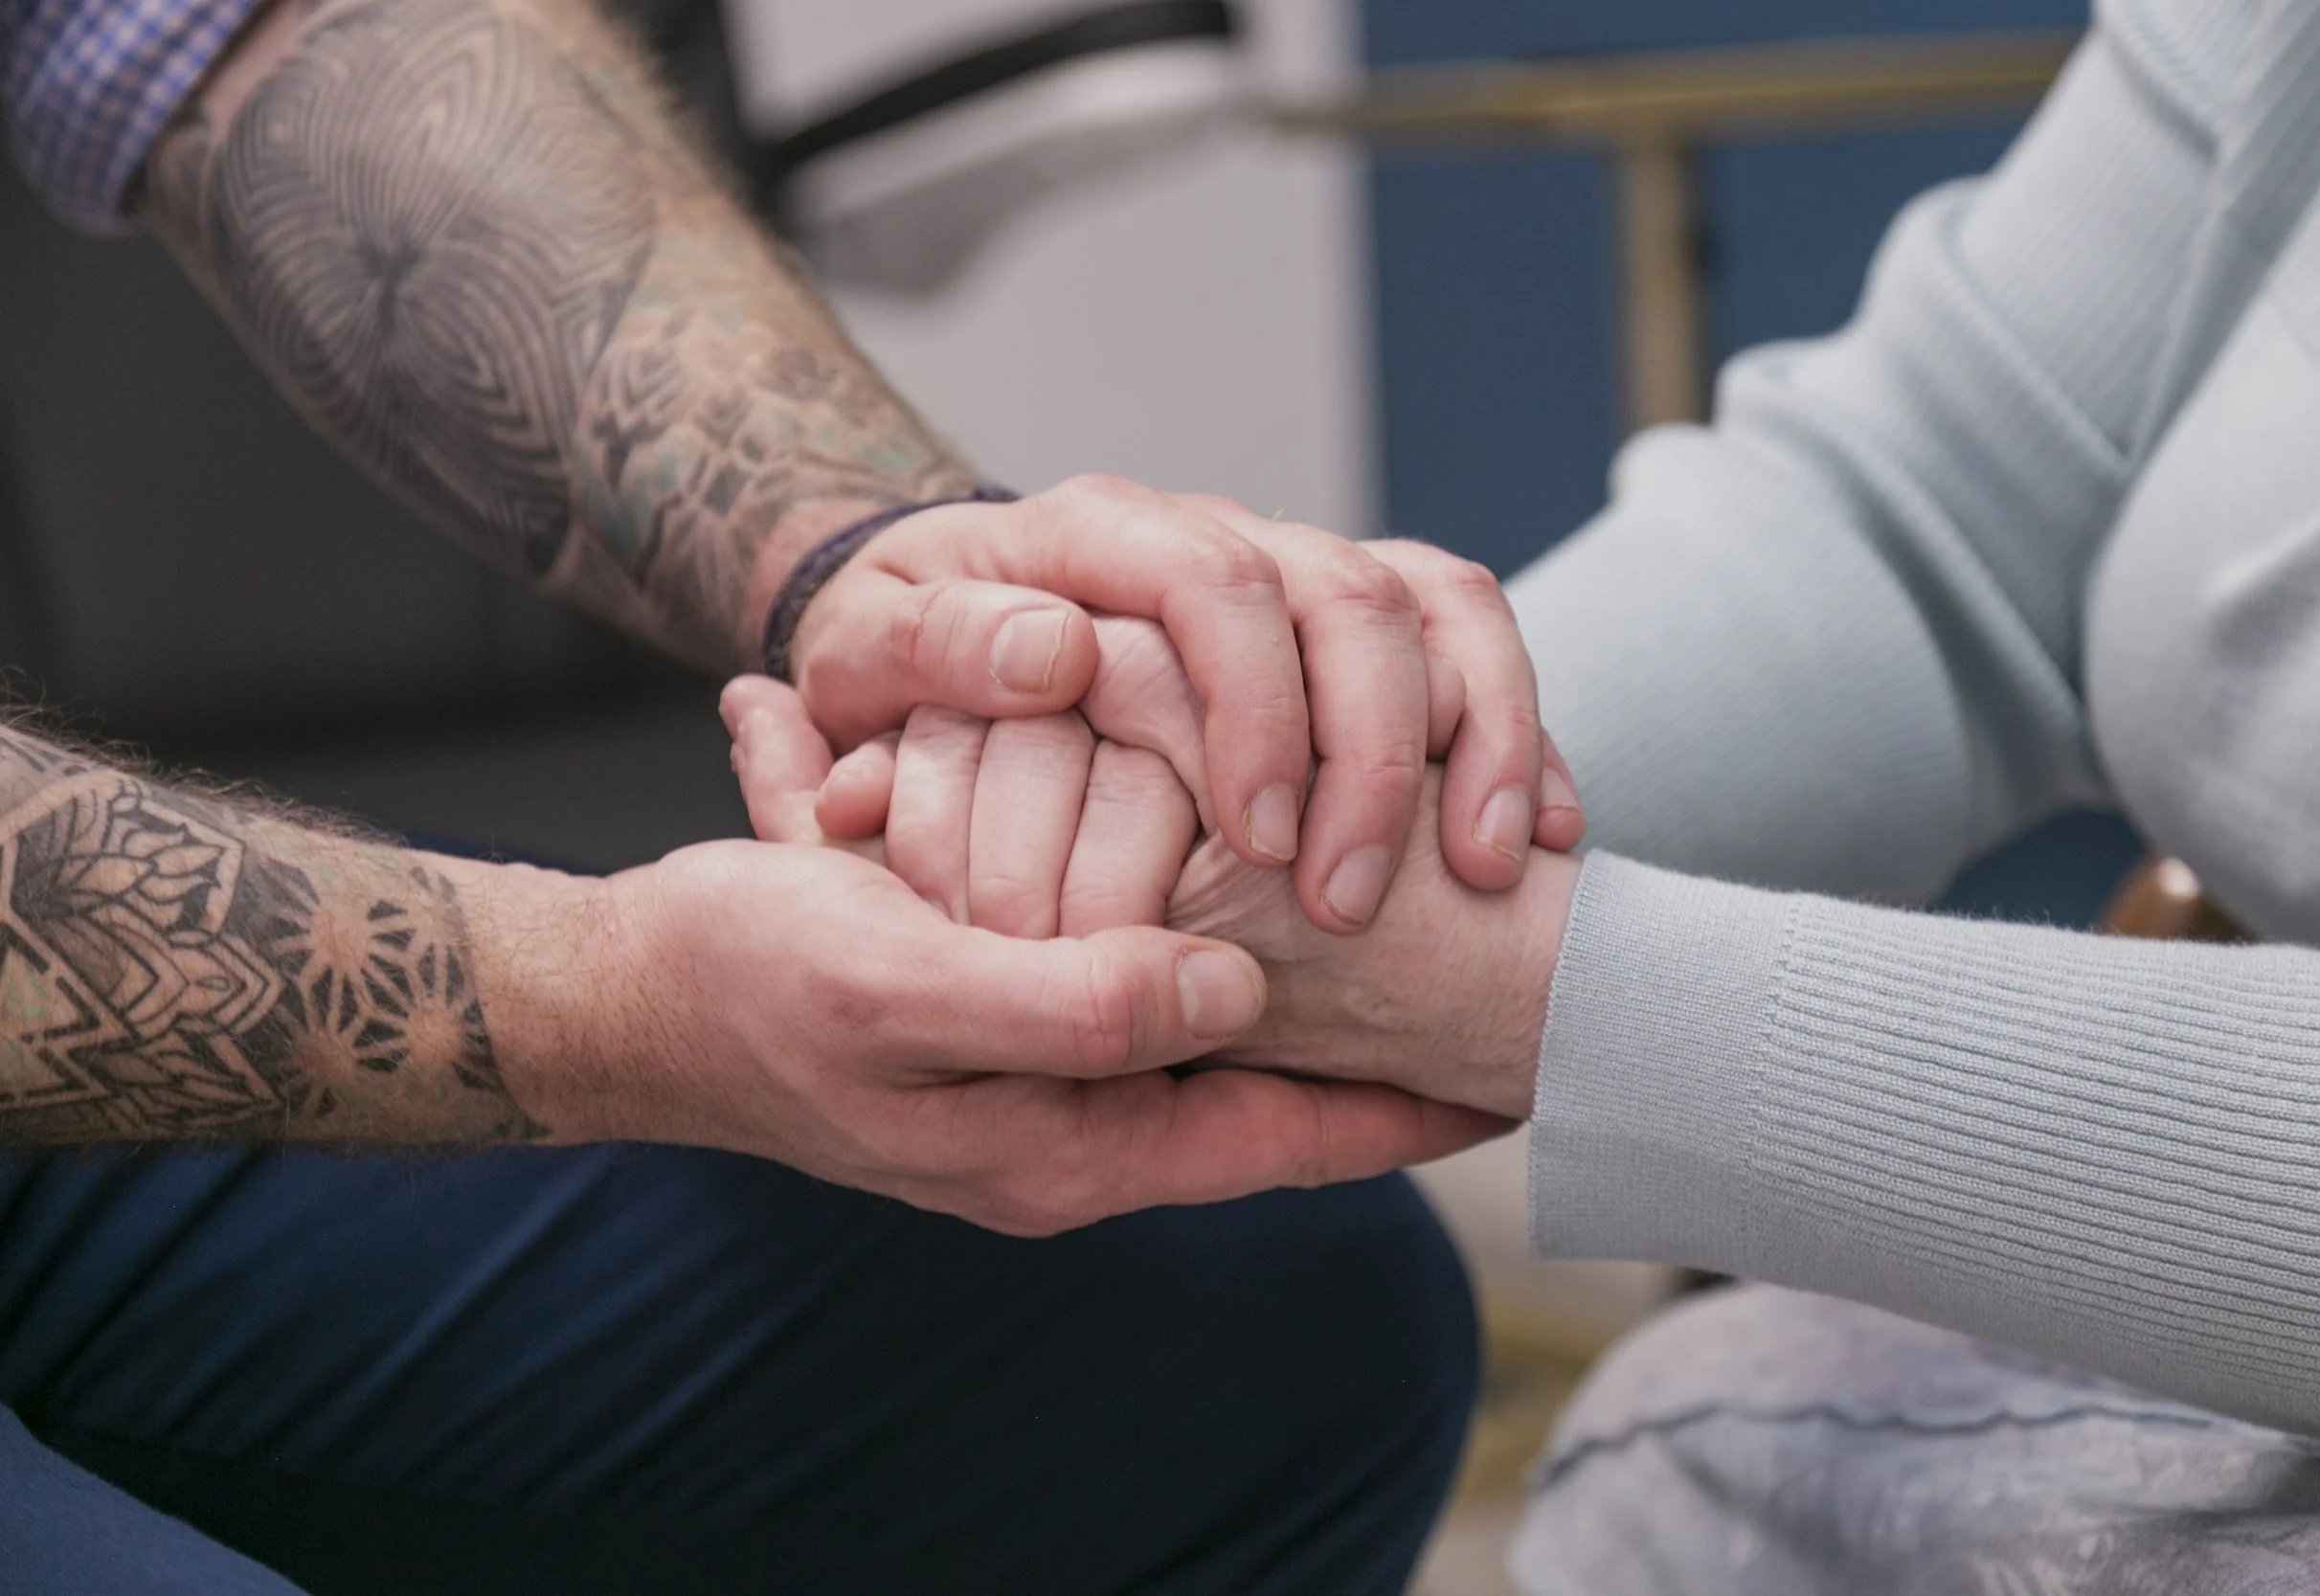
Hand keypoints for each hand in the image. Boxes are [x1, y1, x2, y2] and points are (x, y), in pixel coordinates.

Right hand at [520, 679, 1503, 1236]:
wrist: (628, 987)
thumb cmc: (750, 989)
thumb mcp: (902, 988)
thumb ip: (1067, 1003)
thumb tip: (1228, 988)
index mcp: (1067, 1146)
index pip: (1280, 1138)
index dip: (1403, 1112)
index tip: (1521, 1072)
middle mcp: (1075, 1116)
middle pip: (1262, 1083)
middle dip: (1367, 1038)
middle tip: (1489, 977)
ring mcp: (1045, 1064)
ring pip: (1207, 1016)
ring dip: (1294, 964)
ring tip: (1406, 902)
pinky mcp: (1014, 998)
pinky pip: (1130, 965)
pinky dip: (1192, 918)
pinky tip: (1250, 853)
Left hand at [787, 475, 1583, 930]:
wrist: (948, 638)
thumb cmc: (908, 667)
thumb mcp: (867, 656)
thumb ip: (932, 653)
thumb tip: (1056, 650)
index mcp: (1098, 532)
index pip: (1209, 579)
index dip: (1251, 704)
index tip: (1255, 841)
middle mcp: (1219, 534)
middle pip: (1346, 595)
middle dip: (1368, 751)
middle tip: (1346, 898)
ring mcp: (1301, 570)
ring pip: (1434, 608)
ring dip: (1472, 740)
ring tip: (1480, 872)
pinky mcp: (1364, 619)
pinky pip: (1476, 642)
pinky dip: (1515, 735)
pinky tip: (1534, 837)